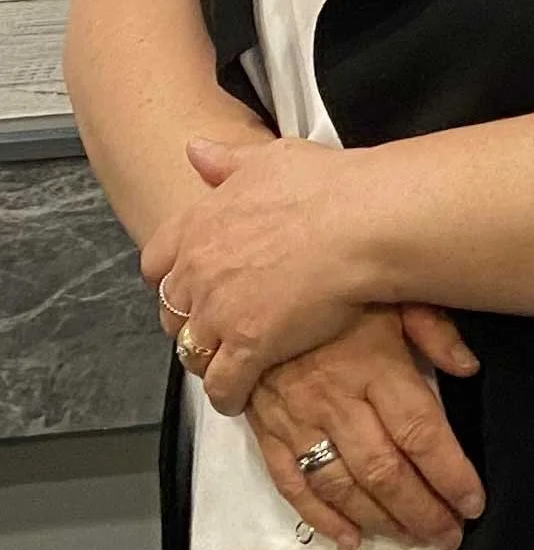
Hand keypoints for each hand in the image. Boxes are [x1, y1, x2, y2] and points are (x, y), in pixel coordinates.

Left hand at [143, 136, 385, 411]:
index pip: (155, 260)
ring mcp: (220, 312)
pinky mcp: (248, 347)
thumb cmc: (327, 186)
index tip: (188, 283)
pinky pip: (222, 385)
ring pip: (191, 350)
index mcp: (199, 224)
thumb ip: (227, 161)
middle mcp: (198, 270)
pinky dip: (227, 395)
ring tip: (224, 366)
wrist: (361, 222)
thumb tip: (194, 151)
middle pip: (171, 309)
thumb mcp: (270, 157)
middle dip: (187, 319)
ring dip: (204, 359)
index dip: (170, 276)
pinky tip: (239, 398)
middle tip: (212, 326)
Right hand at [246, 306, 483, 549]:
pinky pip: (293, 484)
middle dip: (422, 510)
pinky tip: (351, 537)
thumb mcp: (391, 291)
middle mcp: (336, 398)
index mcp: (374, 364)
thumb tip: (469, 367)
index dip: (451, 474)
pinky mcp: (267, 431)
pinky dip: (322, 518)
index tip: (474, 502)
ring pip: (342, 486)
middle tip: (449, 534)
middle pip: (385, 470)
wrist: (251, 284)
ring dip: (381, 521)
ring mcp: (297, 419)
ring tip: (413, 538)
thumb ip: (433, 328)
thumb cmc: (332, 288)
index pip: (421, 432)